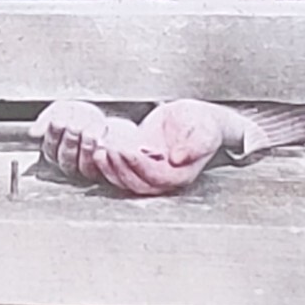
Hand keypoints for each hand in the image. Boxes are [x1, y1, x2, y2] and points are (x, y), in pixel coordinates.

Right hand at [28, 100, 139, 182]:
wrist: (100, 118)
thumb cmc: (78, 114)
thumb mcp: (60, 110)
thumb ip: (45, 120)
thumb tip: (33, 133)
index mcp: (52, 147)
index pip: (49, 146)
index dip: (53, 134)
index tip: (58, 121)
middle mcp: (66, 160)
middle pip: (65, 157)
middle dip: (70, 140)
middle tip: (74, 126)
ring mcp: (82, 167)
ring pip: (81, 166)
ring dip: (86, 149)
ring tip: (90, 134)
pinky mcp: (99, 170)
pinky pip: (99, 168)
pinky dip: (99, 155)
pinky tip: (101, 143)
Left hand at [88, 99, 246, 195]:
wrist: (196, 120)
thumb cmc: (202, 125)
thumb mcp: (205, 129)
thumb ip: (195, 144)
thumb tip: (178, 158)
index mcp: (181, 174)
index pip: (157, 177)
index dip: (140, 165)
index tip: (127, 149)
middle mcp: (164, 178)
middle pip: (138, 183)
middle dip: (120, 167)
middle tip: (110, 147)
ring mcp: (149, 171)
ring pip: (126, 181)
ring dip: (110, 168)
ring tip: (100, 149)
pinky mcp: (137, 163)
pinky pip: (120, 171)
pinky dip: (107, 164)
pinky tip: (99, 149)